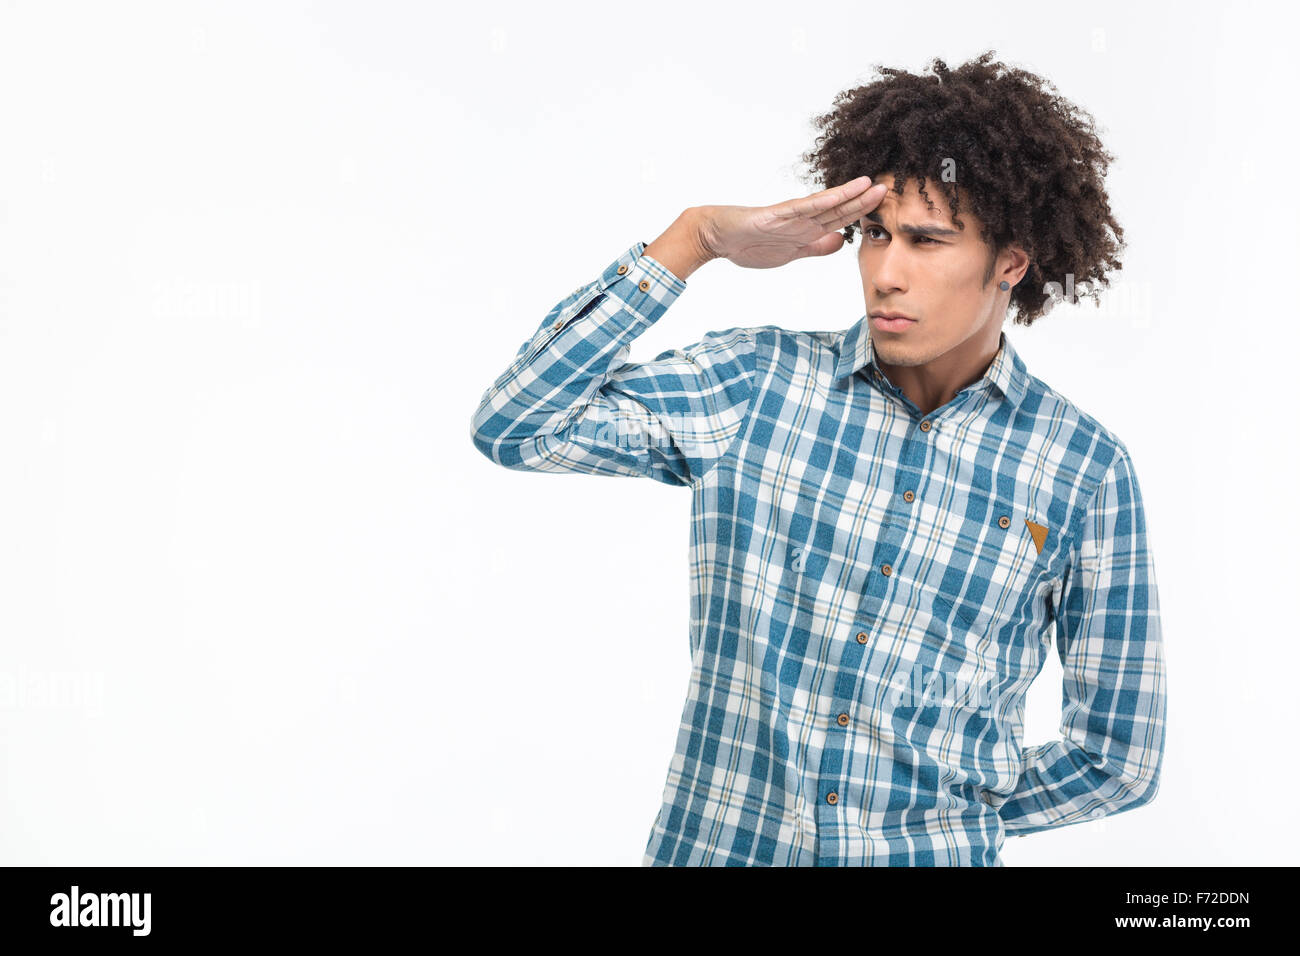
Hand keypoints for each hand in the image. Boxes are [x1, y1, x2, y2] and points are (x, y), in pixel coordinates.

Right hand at [696, 176, 887, 268]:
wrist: (718, 236)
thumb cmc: (749, 243)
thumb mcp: (792, 252)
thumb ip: (817, 247)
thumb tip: (842, 241)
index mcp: (807, 229)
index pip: (842, 220)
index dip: (863, 212)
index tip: (886, 206)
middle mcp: (803, 219)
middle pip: (840, 209)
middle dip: (865, 201)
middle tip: (890, 188)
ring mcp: (791, 216)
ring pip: (826, 205)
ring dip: (849, 196)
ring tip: (871, 184)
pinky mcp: (776, 215)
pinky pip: (803, 207)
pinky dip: (822, 201)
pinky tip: (839, 195)